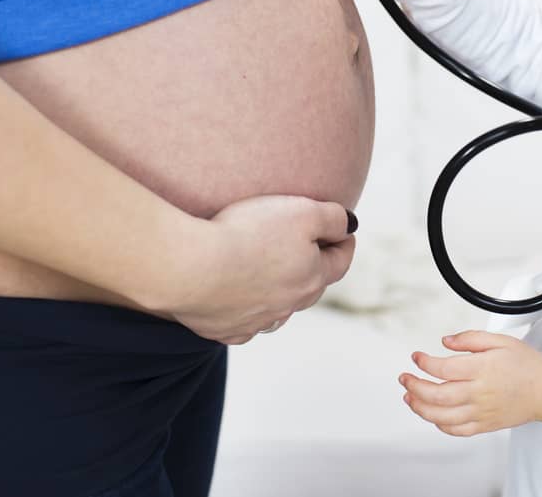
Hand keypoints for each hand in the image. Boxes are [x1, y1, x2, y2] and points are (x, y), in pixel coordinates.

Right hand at [163, 195, 356, 345]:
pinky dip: (247, 314)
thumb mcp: (302, 211)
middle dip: (315, 269)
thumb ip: (333, 218)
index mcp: (311, 278)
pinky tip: (240, 304)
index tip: (344, 233)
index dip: (344, 243)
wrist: (192, 267)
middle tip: (312, 253)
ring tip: (276, 279)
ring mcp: (256, 322)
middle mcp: (288, 306)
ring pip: (279, 310)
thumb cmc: (248, 234)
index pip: (340, 262)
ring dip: (281, 294)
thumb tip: (349, 226)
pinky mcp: (225, 330)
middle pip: (311, 287)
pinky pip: (243, 325)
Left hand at [399, 330, 541, 436]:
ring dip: (420, 407)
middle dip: (414, 386)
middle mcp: (479, 392)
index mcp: (481, 369)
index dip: (424, 362)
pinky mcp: (484, 425)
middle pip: (437, 394)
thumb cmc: (527, 365)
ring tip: (410, 398)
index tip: (417, 357)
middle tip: (405, 378)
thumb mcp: (501, 340)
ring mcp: (481, 411)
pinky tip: (433, 415)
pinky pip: (457, 430)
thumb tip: (446, 341)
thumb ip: (470, 338)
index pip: (443, 367)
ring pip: (442, 416)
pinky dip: (440, 424)